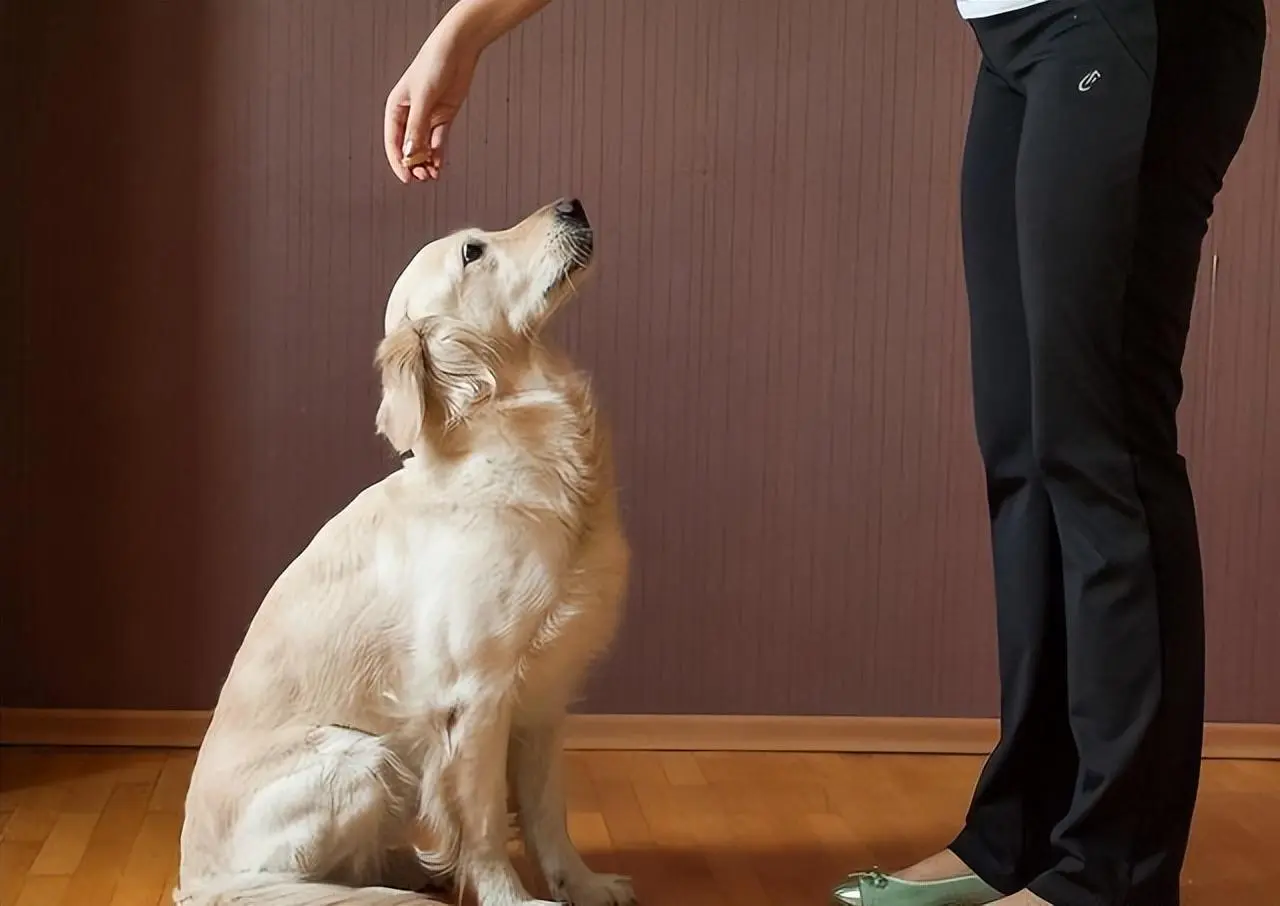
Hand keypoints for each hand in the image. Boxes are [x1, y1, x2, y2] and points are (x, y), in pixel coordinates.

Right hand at [384, 22, 480, 182]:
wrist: (458, 48)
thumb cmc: (434, 65)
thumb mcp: (424, 98)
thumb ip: (417, 127)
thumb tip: (410, 153)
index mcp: (396, 108)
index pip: (393, 141)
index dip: (398, 161)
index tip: (406, 178)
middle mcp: (410, 115)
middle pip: (408, 146)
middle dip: (414, 164)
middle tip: (422, 177)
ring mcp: (427, 116)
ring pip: (423, 146)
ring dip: (426, 162)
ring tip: (432, 175)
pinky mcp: (443, 116)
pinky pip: (438, 140)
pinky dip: (438, 154)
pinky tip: (440, 166)